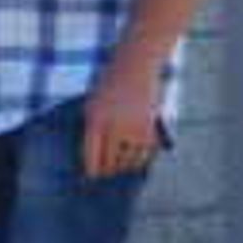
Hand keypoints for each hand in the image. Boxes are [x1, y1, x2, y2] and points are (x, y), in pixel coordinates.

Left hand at [82, 61, 161, 179]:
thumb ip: (92, 129)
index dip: (92, 170)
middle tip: (105, 174)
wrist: (136, 65)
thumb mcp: (92, 105)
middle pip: (111, 161)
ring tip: (119, 167)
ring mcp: (135, 128)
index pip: (92, 156)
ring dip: (124, 166)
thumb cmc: (109, 84)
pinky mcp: (151, 127)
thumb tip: (95, 155)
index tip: (91, 177)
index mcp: (96, 121)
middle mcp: (116, 127)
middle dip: (107, 170)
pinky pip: (145, 153)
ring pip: (129, 160)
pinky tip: (135, 159)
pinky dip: (140, 159)